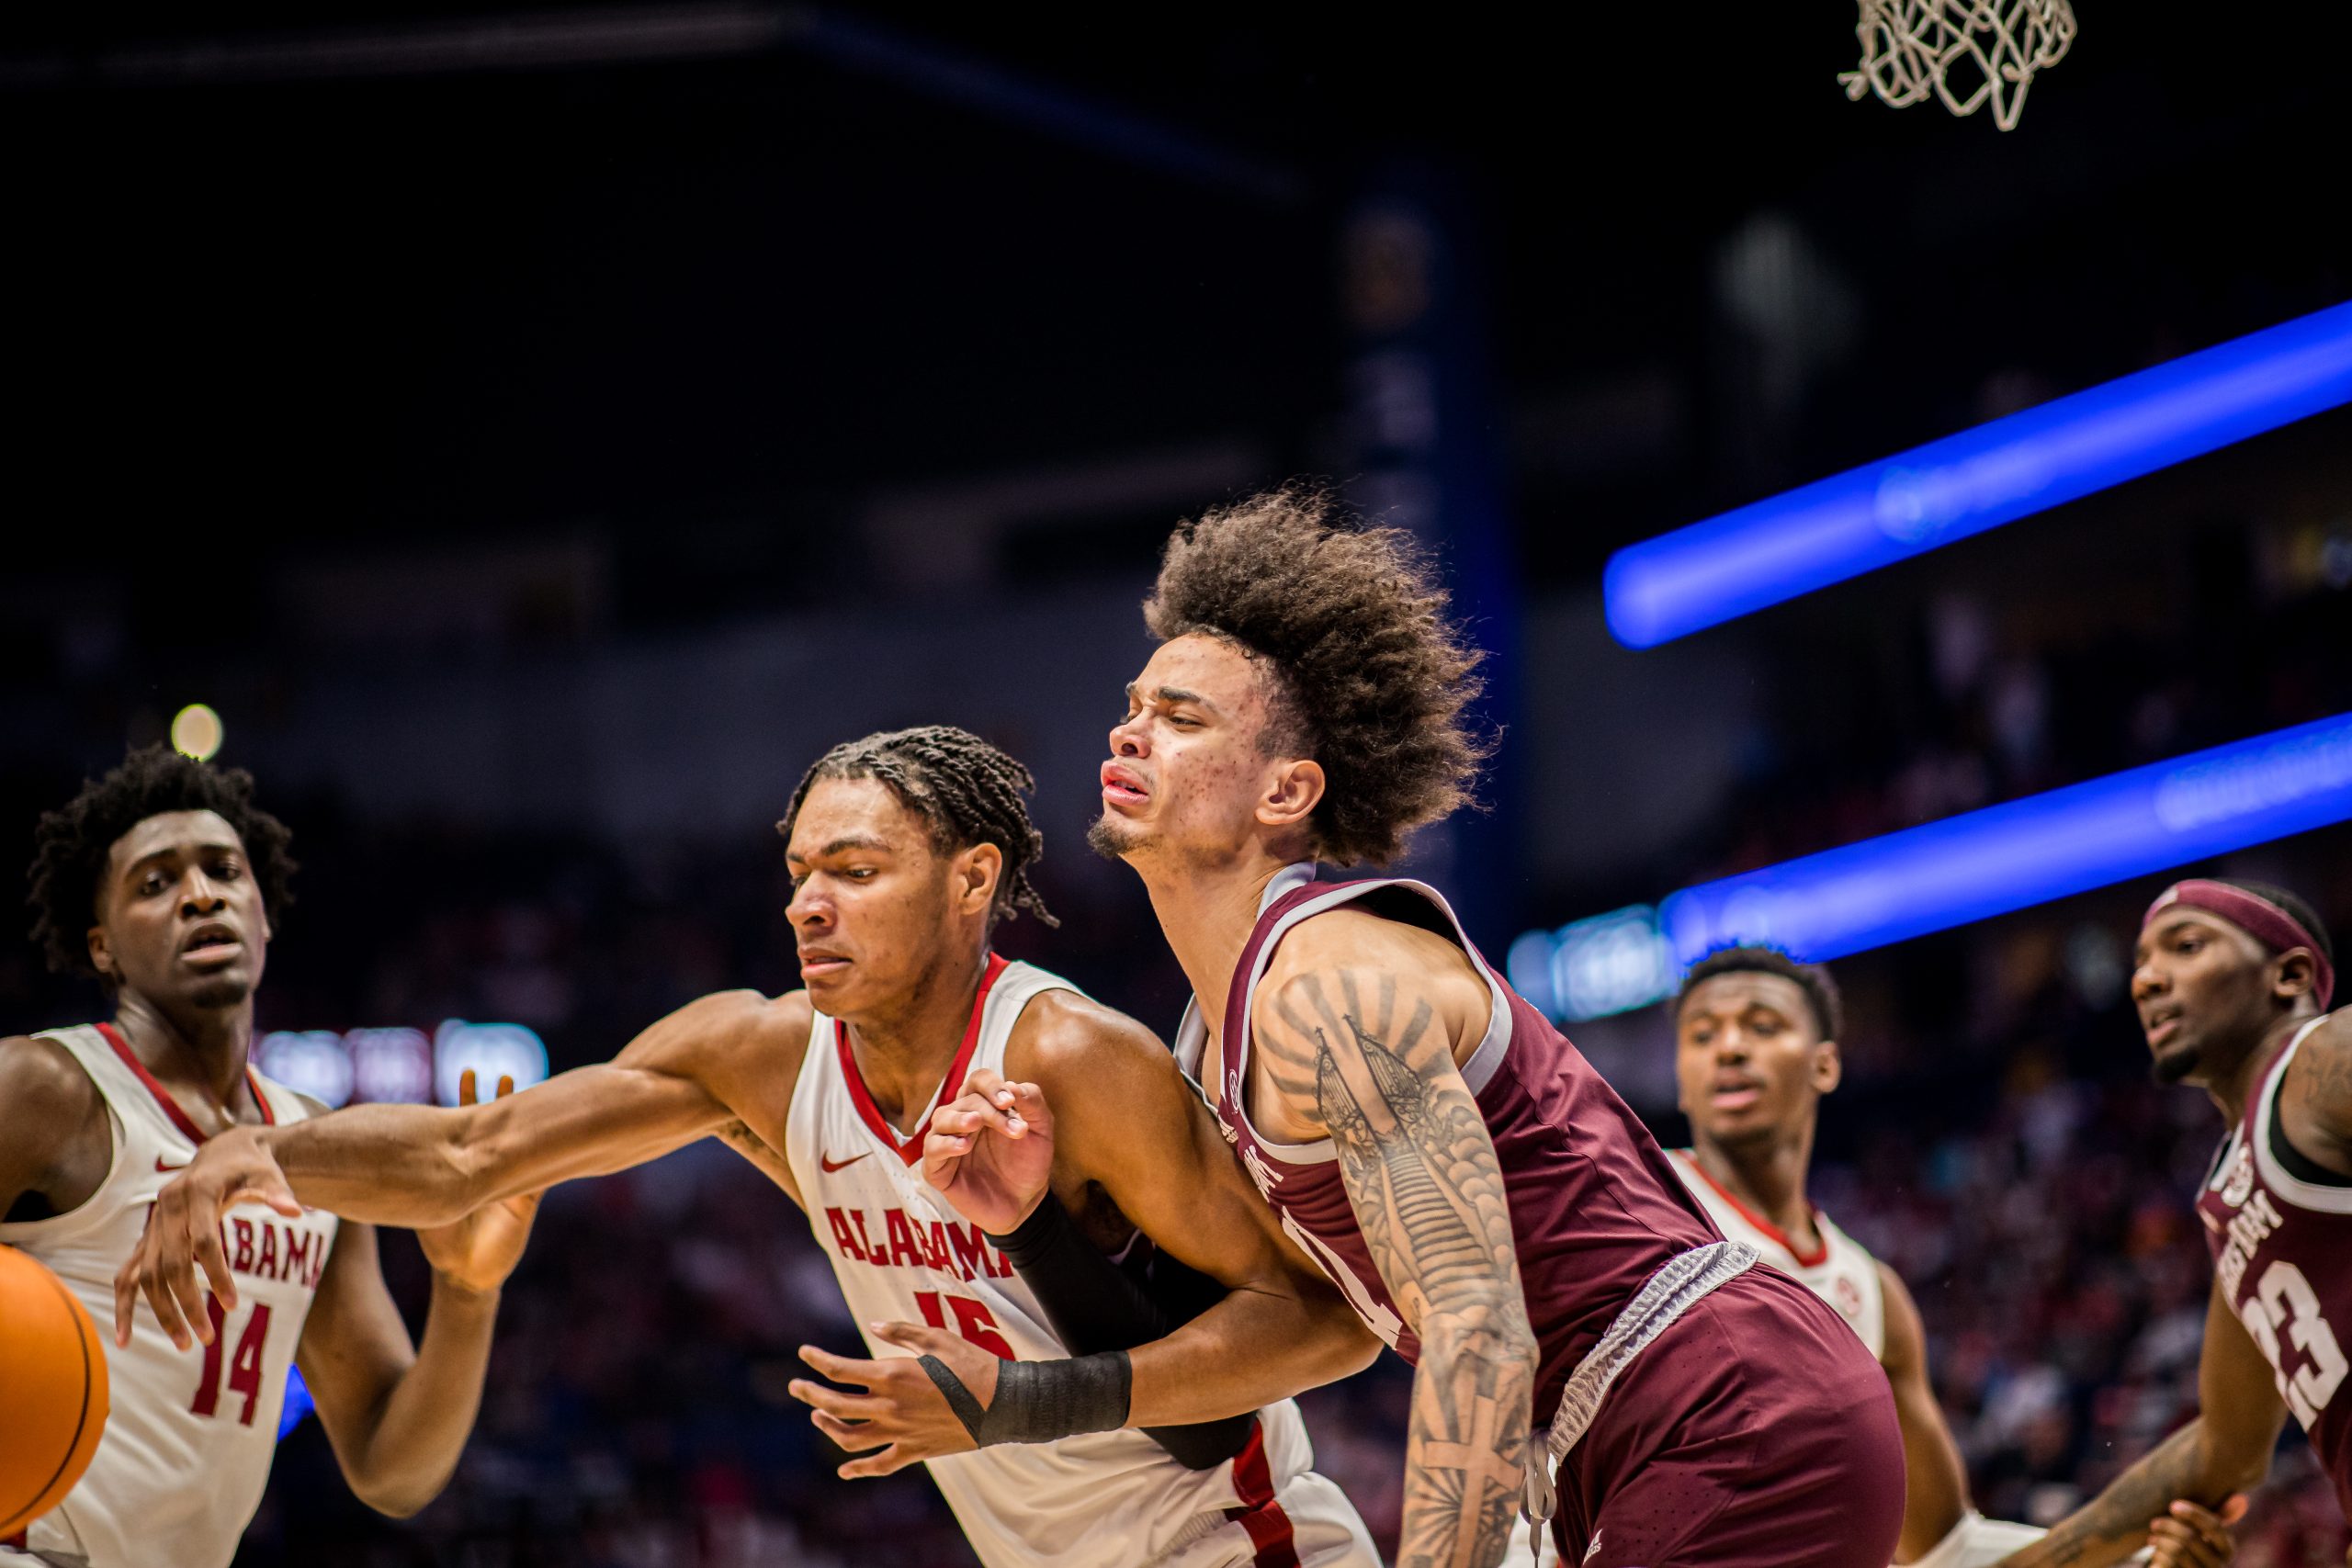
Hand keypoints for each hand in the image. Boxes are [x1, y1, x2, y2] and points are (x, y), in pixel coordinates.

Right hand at [113, 1125, 302, 1349]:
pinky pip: (126, 1276)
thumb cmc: (251, 1168)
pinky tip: (124, 1340)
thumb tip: (296, 1211)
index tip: (233, 1306)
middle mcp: (166, 1208)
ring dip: (162, 1312)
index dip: (217, 1274)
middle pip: (170, 1264)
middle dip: (187, 1303)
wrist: (221, 1154)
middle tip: (207, 1338)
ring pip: (146, 1276)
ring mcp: (152, 1226)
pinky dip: (124, 1307)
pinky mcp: (146, 1239)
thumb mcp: (268, 1175)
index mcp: (197, 1192)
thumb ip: (278, 1194)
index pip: (203, 1241)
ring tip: (185, 1343)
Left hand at [413, 1071, 544, 1295]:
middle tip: (500, 1075)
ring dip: (523, 1117)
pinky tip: (555, 1134)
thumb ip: (417, 1183)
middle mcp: (491, 1169)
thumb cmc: (441, 1241)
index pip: (469, 1124)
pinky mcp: (527, 1200)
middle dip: (499, 1099)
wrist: (463, 1272)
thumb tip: (388, 1156)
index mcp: (466, 1168)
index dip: (468, 1098)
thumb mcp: (425, 1206)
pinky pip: (542, 1172)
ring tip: (523, 1091)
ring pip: (522, 1142)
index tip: (467, 1073)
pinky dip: (548, 1154)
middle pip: (498, 1125)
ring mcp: (512, 1181)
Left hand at [787, 1321, 1002, 1477]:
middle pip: (834, 1405)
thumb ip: (900, 1332)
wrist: (1003, 1403)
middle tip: (796, 1386)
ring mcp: (900, 1432)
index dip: (816, 1361)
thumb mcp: (937, 1337)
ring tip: (818, 1418)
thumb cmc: (972, 1363)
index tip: (803, 1353)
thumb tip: (872, 1327)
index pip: (839, 1370)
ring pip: (849, 1438)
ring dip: (828, 1428)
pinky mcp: (914, 1451)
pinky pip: (879, 1465)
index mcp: (892, 1375)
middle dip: (809, 1394)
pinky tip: (844, 1470)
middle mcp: (889, 1406)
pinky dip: (858, 1470)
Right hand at [922, 1069, 1053, 1234]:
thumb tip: (1013, 1084)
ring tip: (975, 1124)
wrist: (1025, 1202)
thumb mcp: (1041, 1129)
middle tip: (1015, 1130)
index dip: (992, 1086)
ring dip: (959, 1119)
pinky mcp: (938, 1170)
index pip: (978, 1080)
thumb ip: (1033, 1102)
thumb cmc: (1029, 1162)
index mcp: (984, 1105)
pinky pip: (932, 1151)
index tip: (1010, 1101)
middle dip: (990, 1111)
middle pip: (965, 1100)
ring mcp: (947, 1143)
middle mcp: (962, 1119)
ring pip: (941, 1119)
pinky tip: (964, 1147)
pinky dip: (945, 1145)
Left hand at [2146, 1496, 2245, 1567]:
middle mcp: (2219, 1566)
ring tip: (2152, 1538)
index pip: (2215, 1528)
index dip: (2194, 1515)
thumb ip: (2221, 1515)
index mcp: (2227, 1549)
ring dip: (2160, 1541)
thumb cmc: (2191, 1546)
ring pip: (2178, 1551)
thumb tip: (2241, 1498)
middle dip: (2169, 1526)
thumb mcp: (2204, 1530)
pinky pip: (2169, 1564)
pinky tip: (2156, 1554)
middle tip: (2154, 1523)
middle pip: (2190, 1538)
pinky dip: (2158, 1556)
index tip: (2173, 1506)